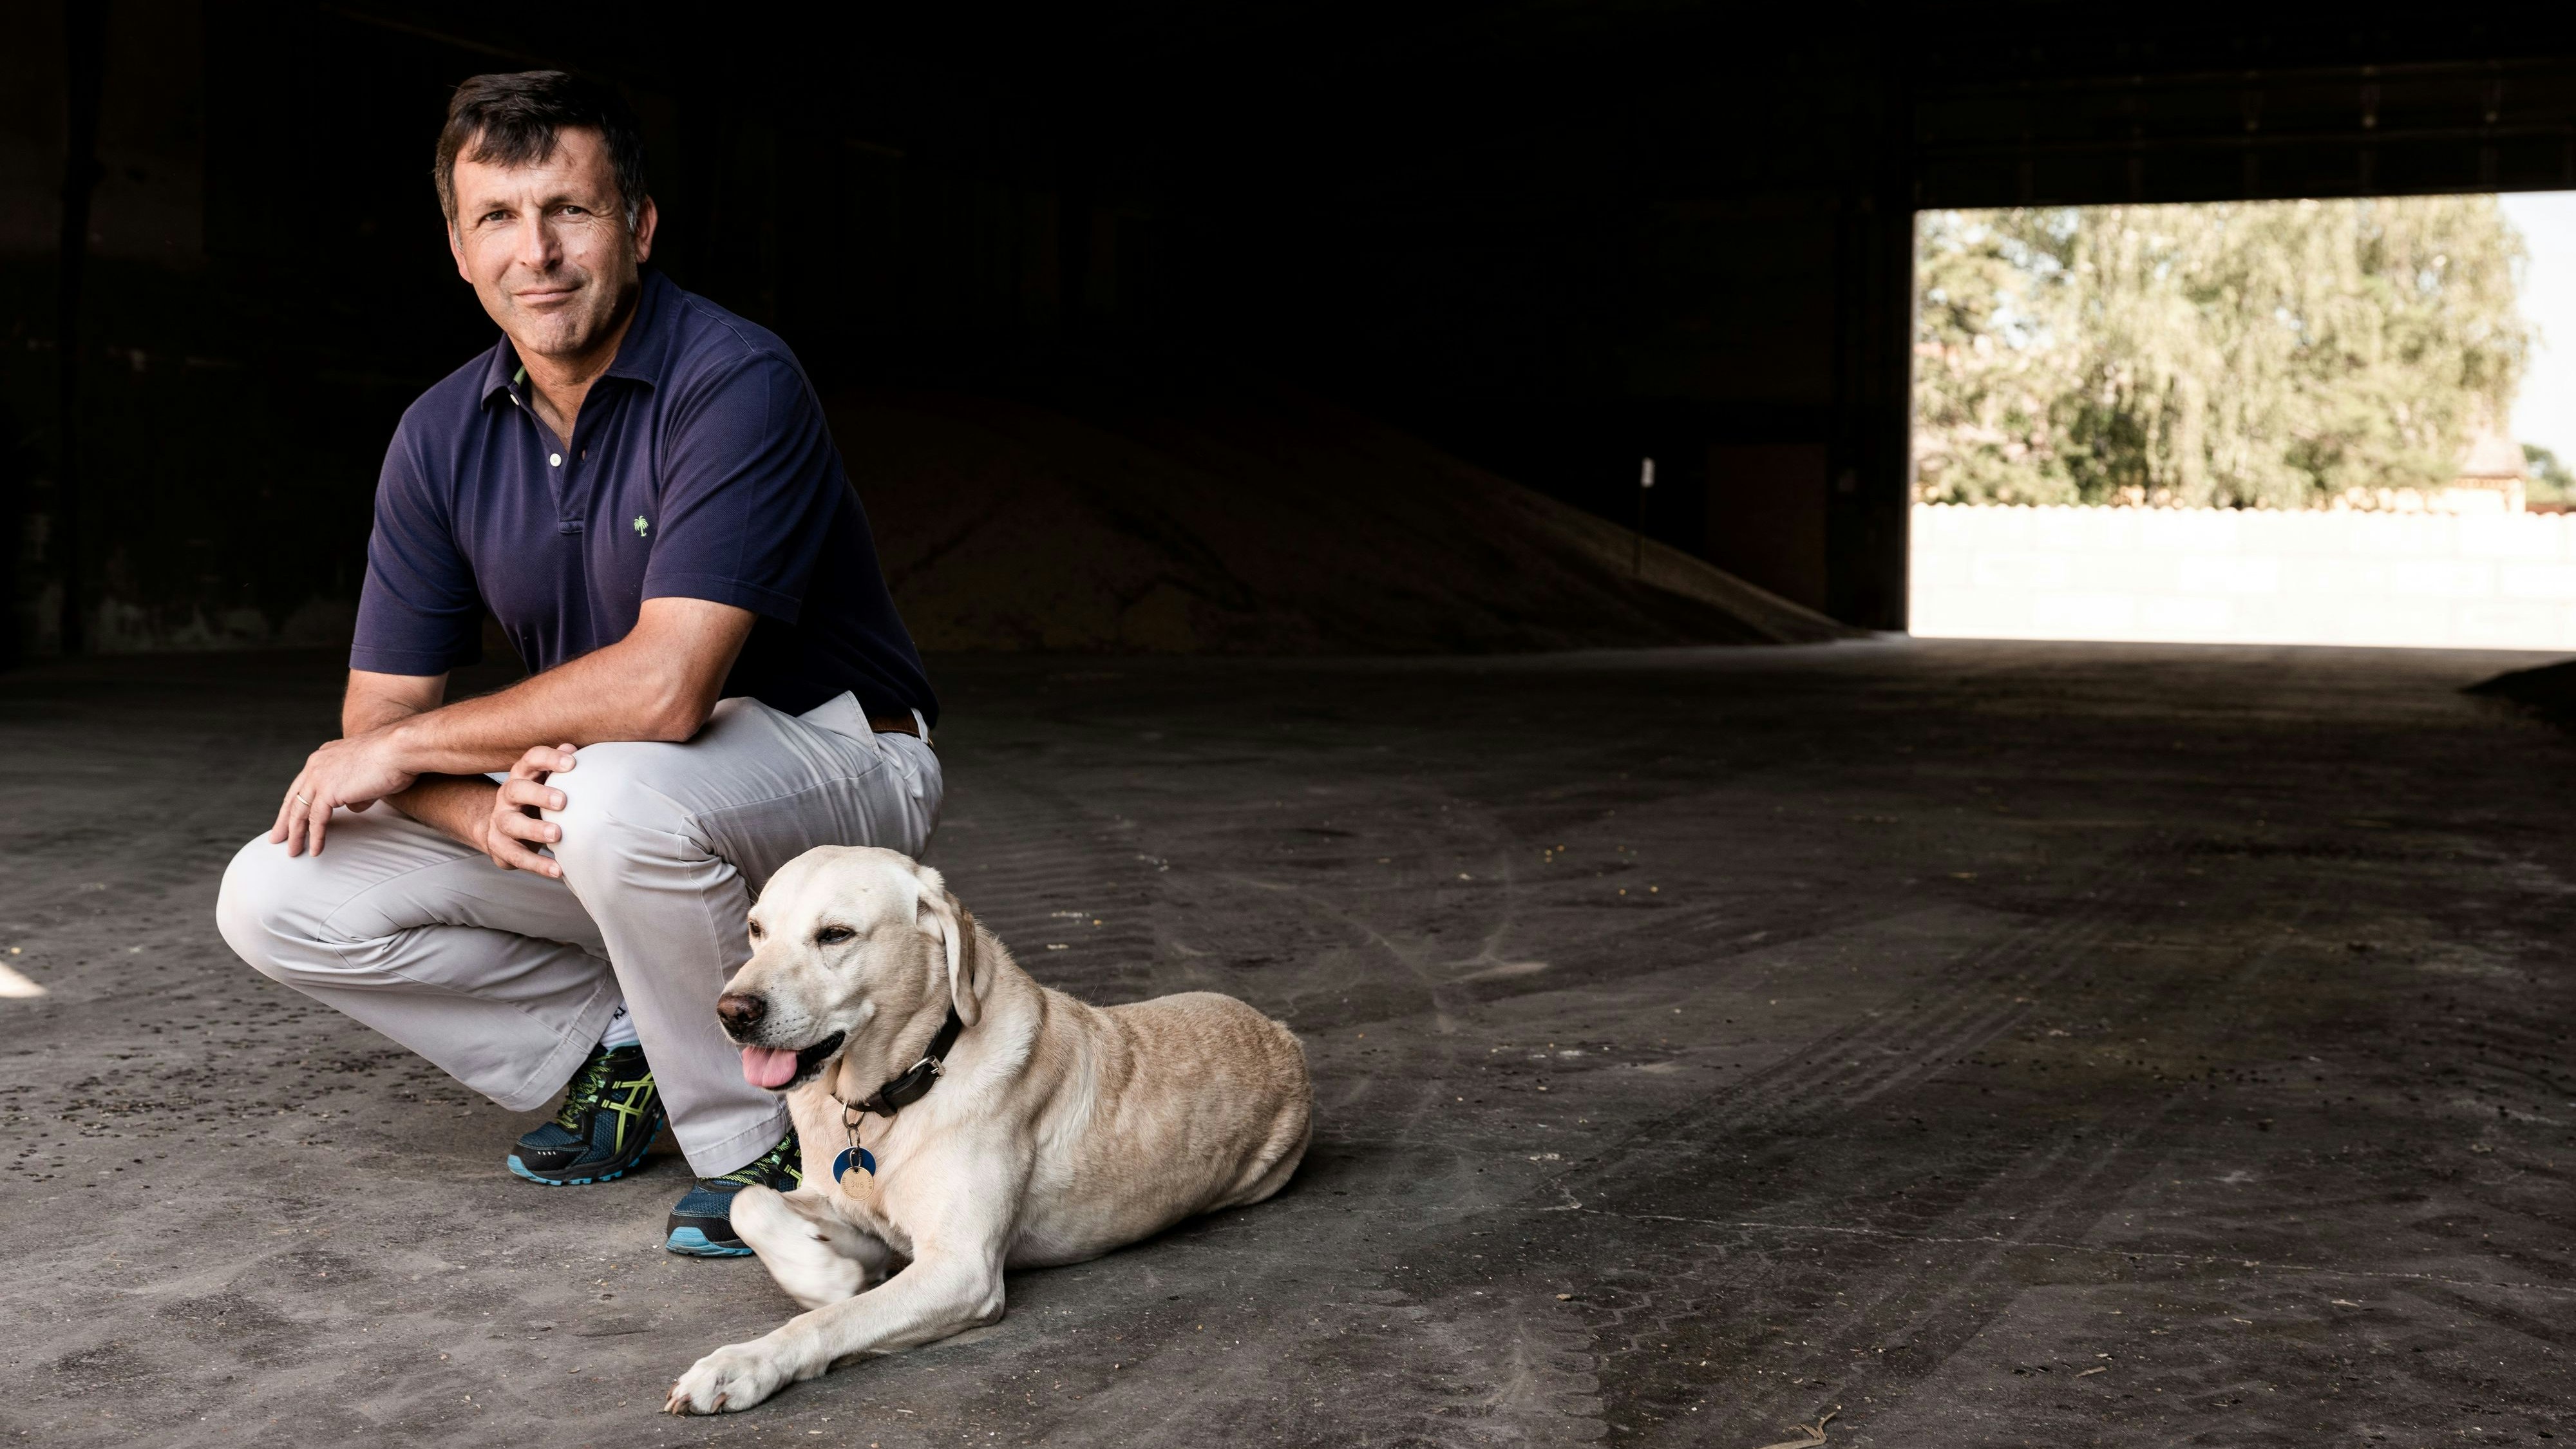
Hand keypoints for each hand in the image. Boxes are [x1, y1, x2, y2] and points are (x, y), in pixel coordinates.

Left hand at [270, 726, 421, 856]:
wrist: (400, 748)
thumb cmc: (394, 758)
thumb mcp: (369, 774)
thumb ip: (356, 790)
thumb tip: (352, 806)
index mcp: (324, 756)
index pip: (303, 784)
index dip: (296, 803)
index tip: (291, 817)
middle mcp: (316, 764)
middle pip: (294, 798)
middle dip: (284, 821)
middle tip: (277, 837)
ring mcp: (319, 777)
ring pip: (300, 812)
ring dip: (296, 834)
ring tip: (293, 851)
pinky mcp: (328, 792)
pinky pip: (316, 820)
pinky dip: (315, 837)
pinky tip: (314, 850)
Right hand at [479, 744, 578, 876]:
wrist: (503, 828)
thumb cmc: (536, 799)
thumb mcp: (546, 781)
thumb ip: (559, 766)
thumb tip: (573, 747)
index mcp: (522, 775)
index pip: (531, 760)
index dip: (549, 758)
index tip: (572, 763)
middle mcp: (507, 796)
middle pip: (517, 790)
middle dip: (539, 794)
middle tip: (563, 802)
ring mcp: (501, 821)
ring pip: (512, 824)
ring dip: (535, 830)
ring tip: (557, 836)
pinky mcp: (500, 847)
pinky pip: (517, 856)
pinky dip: (538, 865)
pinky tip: (558, 870)